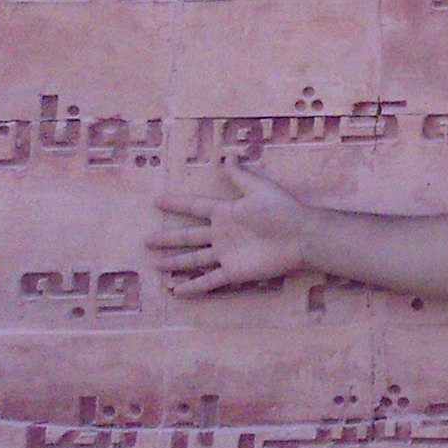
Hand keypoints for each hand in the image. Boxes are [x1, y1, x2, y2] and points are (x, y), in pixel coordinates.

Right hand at [148, 162, 309, 295]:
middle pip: (189, 236)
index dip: (177, 203)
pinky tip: (177, 291)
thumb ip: (240, 176)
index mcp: (226, 212)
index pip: (195, 206)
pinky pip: (209, 280)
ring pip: (194, 259)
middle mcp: (222, 233)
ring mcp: (226, 253)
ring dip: (176, 263)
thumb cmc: (281, 210)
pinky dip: (193, 287)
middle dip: (168, 238)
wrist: (300, 236)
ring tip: (156, 266)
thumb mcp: (258, 189)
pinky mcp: (233, 272)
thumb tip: (227, 156)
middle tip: (146, 240)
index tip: (157, 200)